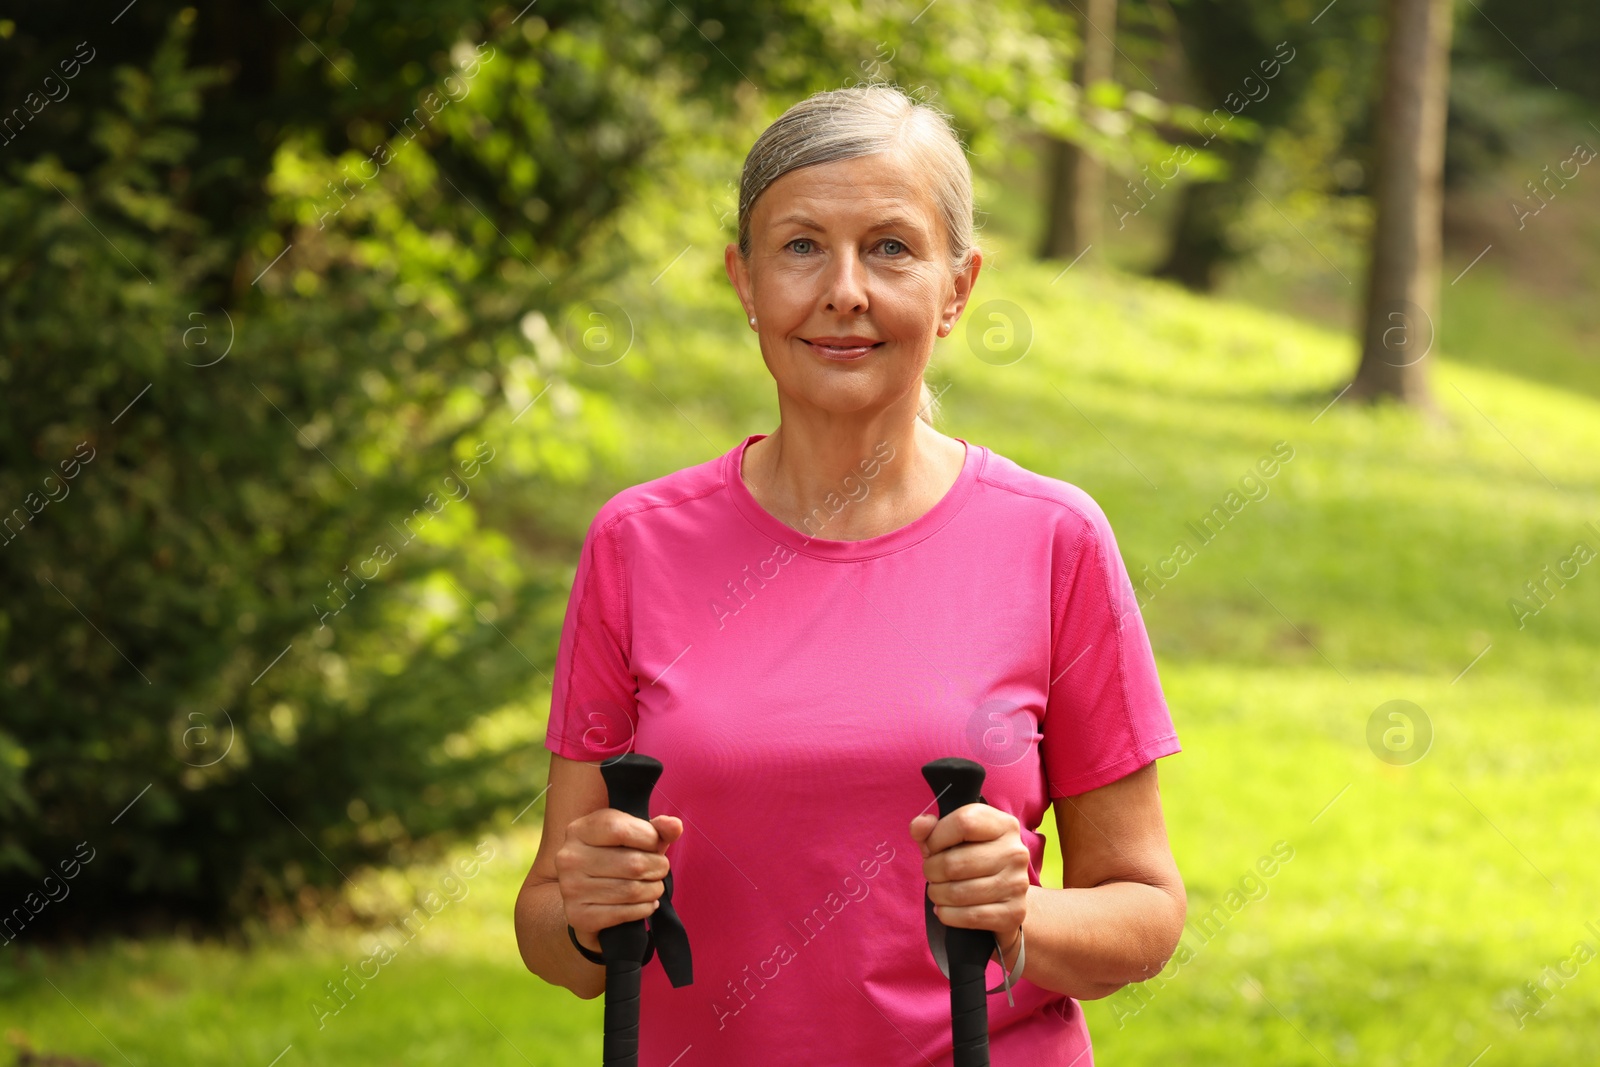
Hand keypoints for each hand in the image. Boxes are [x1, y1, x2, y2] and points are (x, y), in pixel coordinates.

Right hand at [556, 808, 682, 952]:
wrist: (585, 899)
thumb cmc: (614, 860)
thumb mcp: (632, 837)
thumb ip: (657, 829)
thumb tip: (674, 825)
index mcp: (579, 830)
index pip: (620, 829)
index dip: (649, 838)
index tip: (655, 845)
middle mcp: (569, 858)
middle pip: (632, 863)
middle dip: (658, 867)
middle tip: (660, 870)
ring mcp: (570, 888)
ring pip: (632, 890)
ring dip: (654, 890)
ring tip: (655, 887)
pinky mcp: (578, 916)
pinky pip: (625, 913)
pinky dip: (644, 908)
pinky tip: (646, 903)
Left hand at [910, 802, 1029, 957]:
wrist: (1006, 899)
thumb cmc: (974, 862)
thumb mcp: (953, 839)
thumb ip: (930, 830)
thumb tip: (918, 826)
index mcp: (1004, 825)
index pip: (963, 823)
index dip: (936, 838)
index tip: (931, 848)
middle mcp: (1015, 852)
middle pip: (955, 862)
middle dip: (931, 871)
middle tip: (931, 874)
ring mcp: (1017, 883)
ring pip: (958, 892)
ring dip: (937, 894)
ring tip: (937, 891)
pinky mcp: (1013, 912)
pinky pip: (969, 916)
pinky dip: (947, 915)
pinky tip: (944, 909)